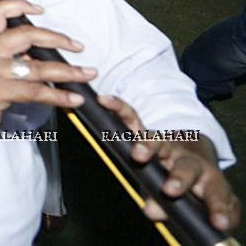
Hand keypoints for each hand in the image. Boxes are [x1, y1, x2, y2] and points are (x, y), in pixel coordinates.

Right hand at [0, 0, 93, 154]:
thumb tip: (34, 55)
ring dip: (68, 71)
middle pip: (25, 34)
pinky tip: (72, 99)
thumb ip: (4, 58)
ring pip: (37, 67)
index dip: (20, 6)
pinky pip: (36, 92)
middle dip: (57, 39)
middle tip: (77, 46)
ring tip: (86, 73)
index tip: (40, 10)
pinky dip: (59, 96)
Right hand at [98, 94, 240, 232]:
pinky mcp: (146, 134)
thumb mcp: (194, 204)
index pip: (216, 193)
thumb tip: (151, 209)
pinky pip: (132, 120)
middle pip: (187, 168)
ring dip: (149, 147)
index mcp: (209, 181)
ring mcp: (167, 145)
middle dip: (180, 178)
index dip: (219, 207)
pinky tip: (105, 101)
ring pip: (159, 143)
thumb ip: (175, 210)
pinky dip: (120, 109)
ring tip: (139, 155)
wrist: (192, 158)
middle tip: (171, 190)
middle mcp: (189, 160)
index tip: (219, 222)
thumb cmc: (195, 188)